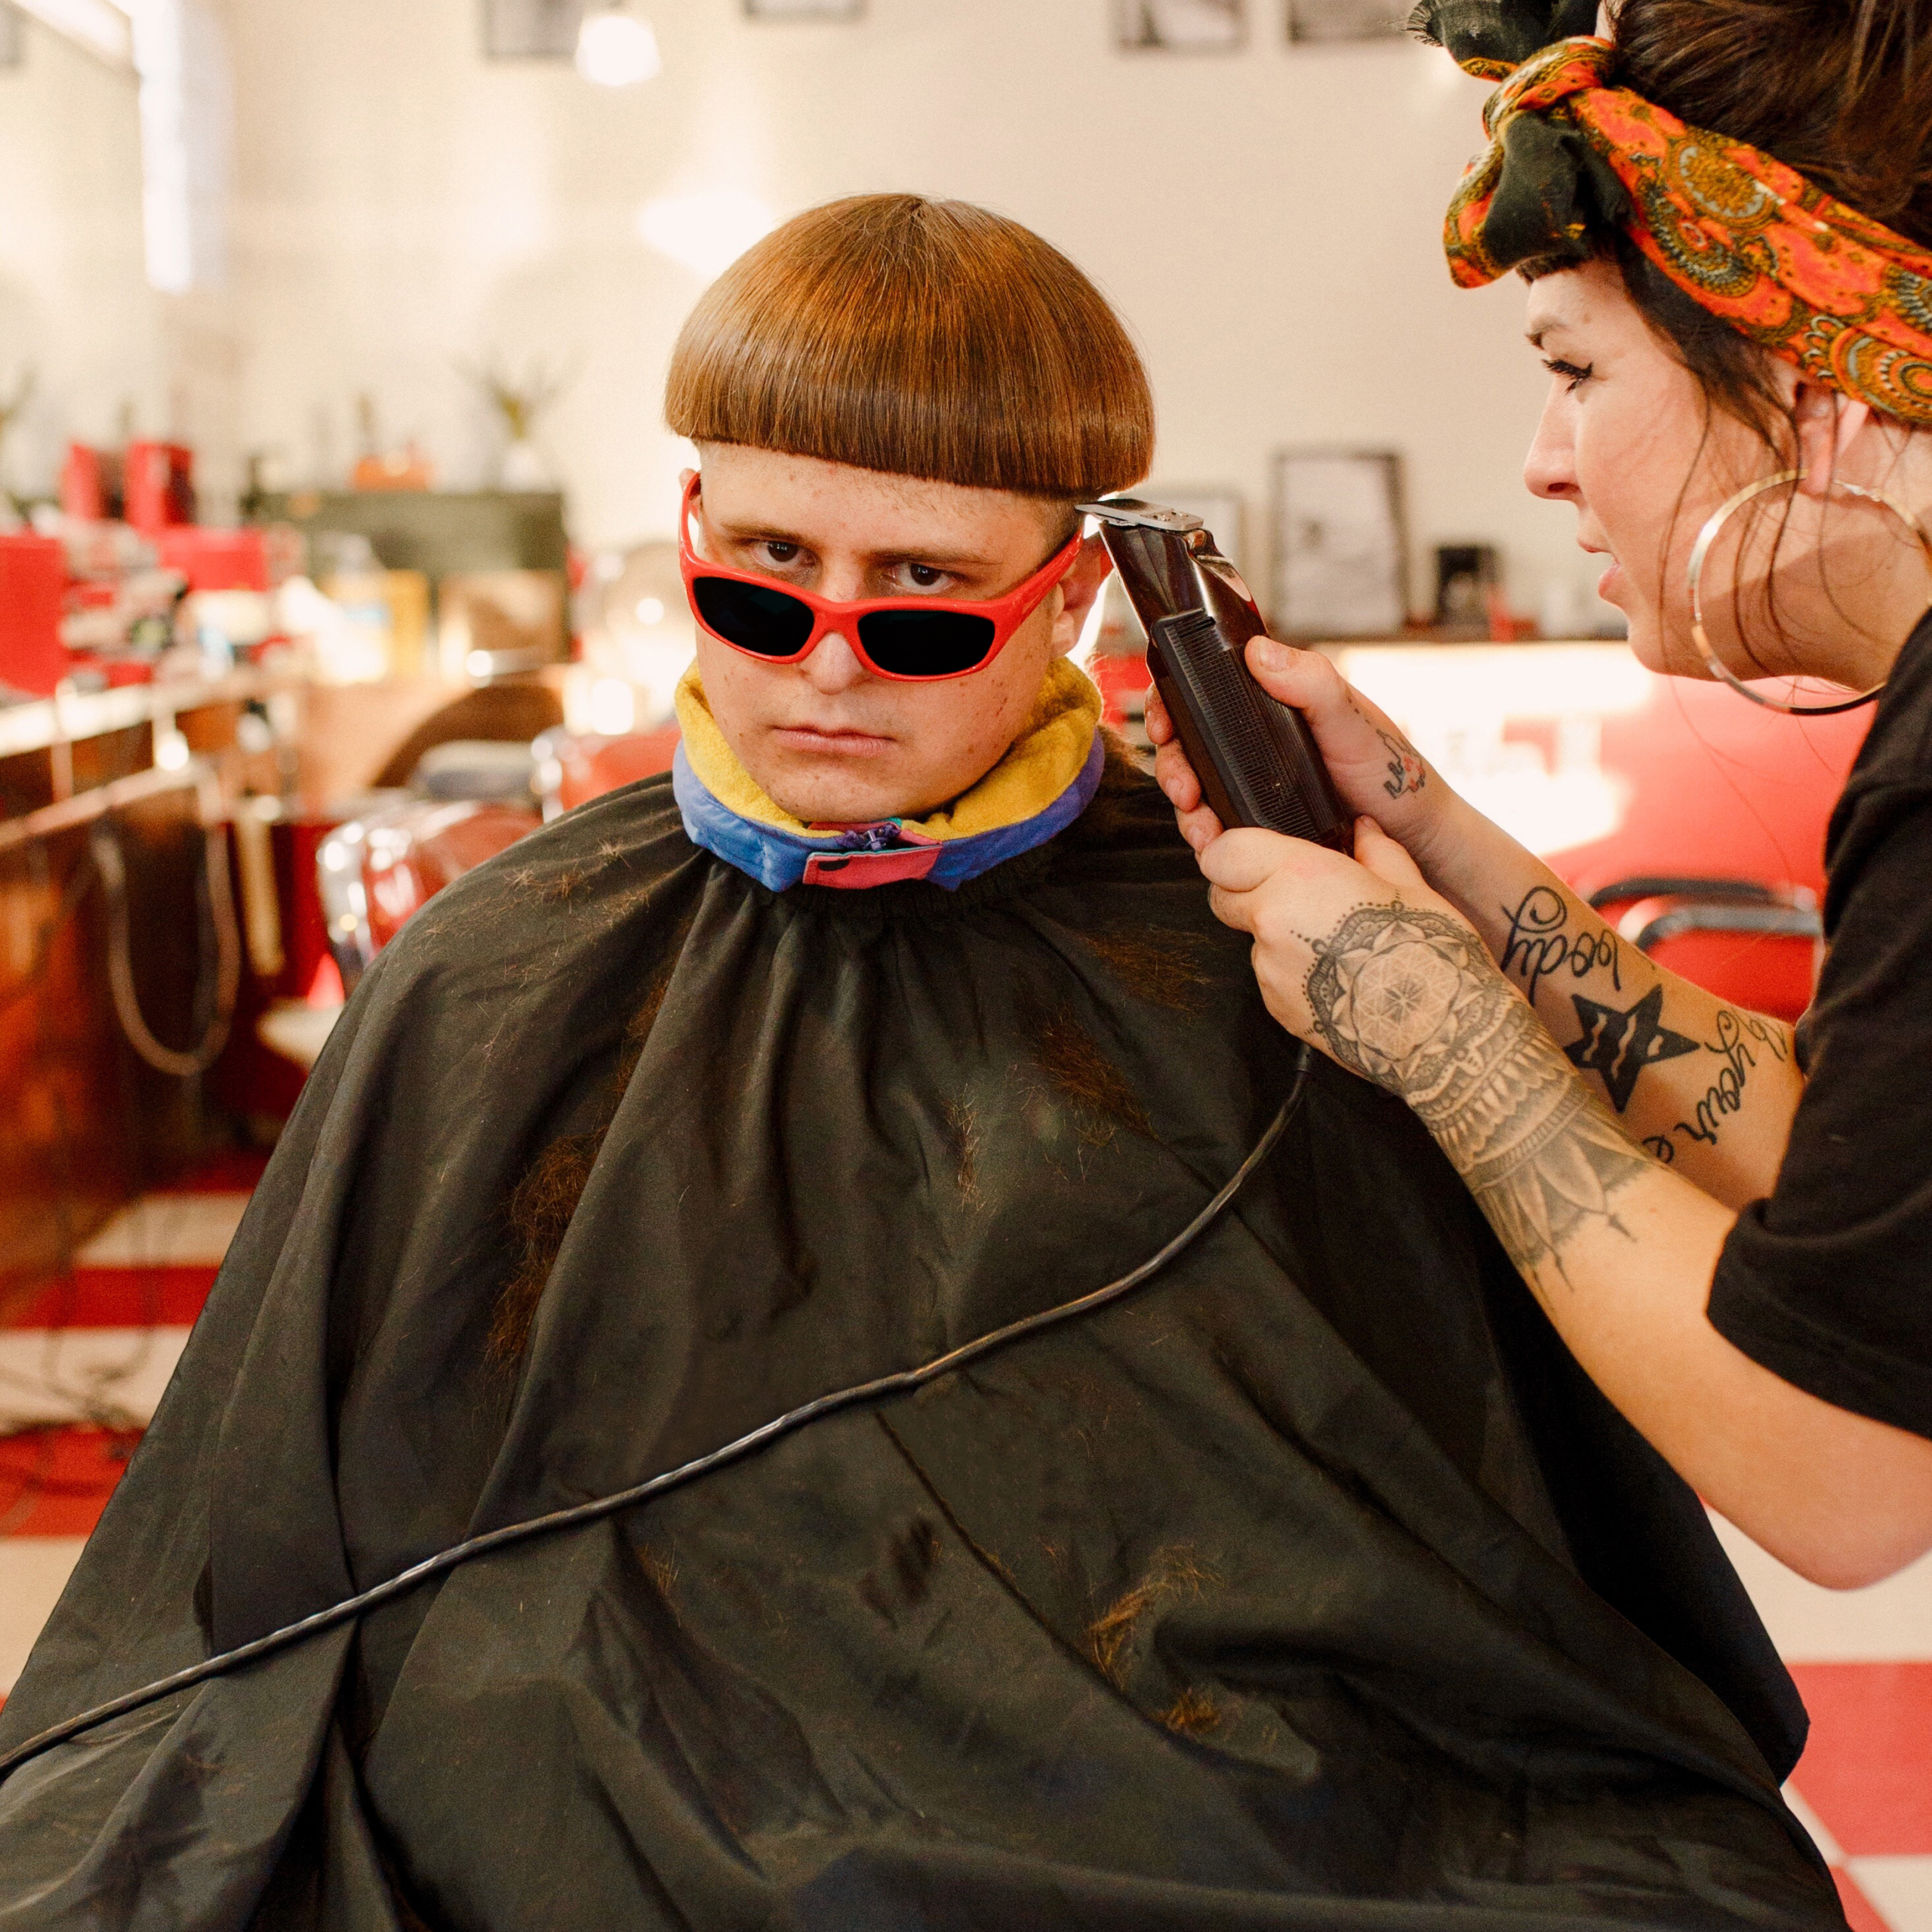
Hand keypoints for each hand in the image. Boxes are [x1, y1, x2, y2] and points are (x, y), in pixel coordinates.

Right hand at [1148, 637, 1445, 861]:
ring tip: (1200, 825)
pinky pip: (1217, 824)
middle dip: (1174, 765)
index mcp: (1273, 702)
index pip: (1204, 689)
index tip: (1163, 723)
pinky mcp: (1258, 822)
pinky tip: (1213, 842)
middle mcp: (1255, 741)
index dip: (1171, 701)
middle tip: (1184, 788)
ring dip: (1186, 806)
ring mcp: (1254, 782)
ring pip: (1196, 787)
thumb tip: (1259, 653)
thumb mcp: (1352, 719)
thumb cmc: (1392, 771)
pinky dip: (1205, 833)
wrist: (1413, 835)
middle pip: (1188, 742)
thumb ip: (1312, 683)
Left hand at [1200, 815, 1507, 1090]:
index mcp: (1300, 878)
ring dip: (1276, 933)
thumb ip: (1375, 851)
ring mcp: (1270, 970)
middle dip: (1246, 889)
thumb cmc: (1430, 957)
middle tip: (1294, 891)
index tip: (1254, 853)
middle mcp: (1273, 922)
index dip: (1232, 850)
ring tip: (1335, 941)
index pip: (1224, 853)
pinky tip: (1338, 975)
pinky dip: (1292, 970)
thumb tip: (1363, 831)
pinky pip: (1271, 976)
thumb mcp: (1411, 887)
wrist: (1439, 1034)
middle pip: (1223, 896)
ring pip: (1250, 939)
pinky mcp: (1277, 1008)